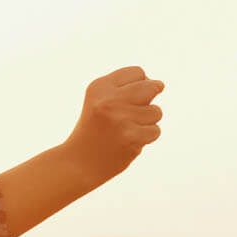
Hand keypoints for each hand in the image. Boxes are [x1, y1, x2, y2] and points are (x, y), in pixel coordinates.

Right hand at [63, 66, 164, 182]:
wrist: (77, 164)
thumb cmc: (94, 130)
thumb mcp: (99, 101)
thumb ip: (125, 88)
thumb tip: (159, 85)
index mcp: (99, 87)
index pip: (137, 72)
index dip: (138, 85)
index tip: (125, 100)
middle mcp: (108, 100)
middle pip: (151, 87)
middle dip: (150, 98)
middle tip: (134, 113)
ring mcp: (120, 119)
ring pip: (156, 111)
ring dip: (147, 122)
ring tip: (127, 130)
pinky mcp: (131, 137)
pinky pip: (155, 131)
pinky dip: (145, 138)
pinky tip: (128, 142)